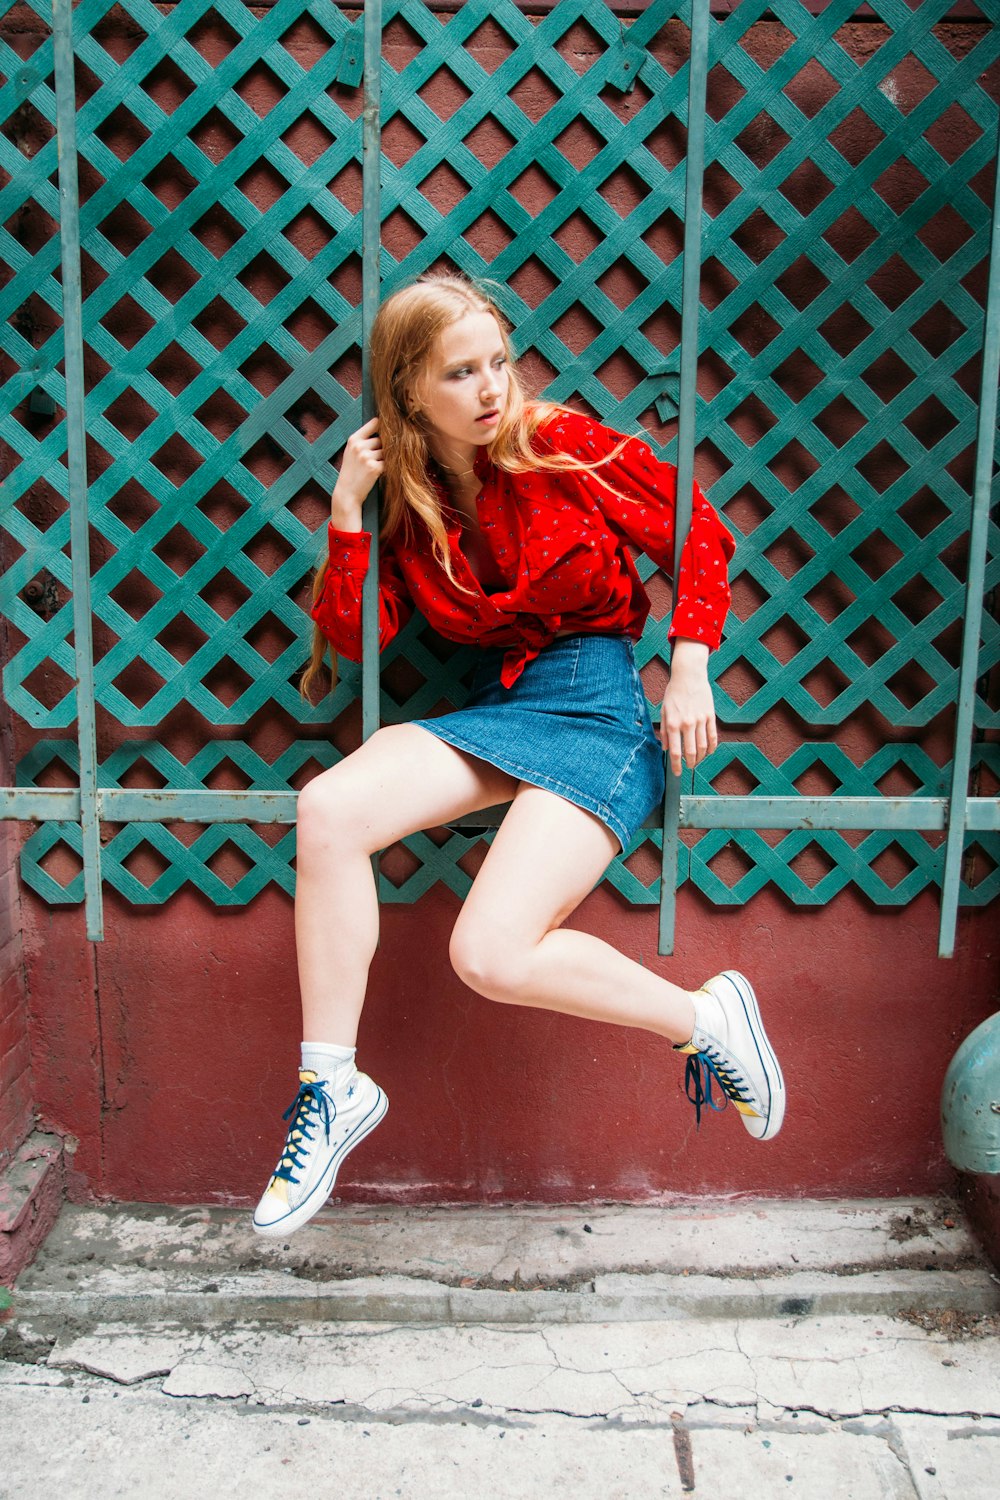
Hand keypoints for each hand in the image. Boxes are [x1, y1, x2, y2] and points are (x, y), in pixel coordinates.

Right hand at [331, 416, 383, 524]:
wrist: (347, 493)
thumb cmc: (351, 472)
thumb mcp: (352, 452)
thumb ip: (364, 440)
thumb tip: (385, 429)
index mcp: (353, 439)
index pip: (375, 423)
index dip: (383, 426)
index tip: (387, 430)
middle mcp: (360, 446)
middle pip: (382, 439)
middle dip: (382, 448)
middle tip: (373, 459)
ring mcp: (367, 457)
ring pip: (386, 451)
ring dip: (383, 459)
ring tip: (372, 467)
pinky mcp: (375, 468)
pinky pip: (388, 463)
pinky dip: (386, 468)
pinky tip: (376, 473)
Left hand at [659, 639, 718, 777]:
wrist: (689, 676)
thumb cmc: (673, 693)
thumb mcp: (663, 711)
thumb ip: (664, 731)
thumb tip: (665, 748)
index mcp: (673, 724)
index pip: (675, 751)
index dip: (676, 766)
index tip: (677, 773)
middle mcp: (687, 724)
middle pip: (691, 752)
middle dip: (690, 764)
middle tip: (689, 767)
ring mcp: (700, 720)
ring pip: (703, 747)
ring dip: (701, 758)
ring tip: (697, 761)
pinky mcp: (710, 716)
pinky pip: (713, 736)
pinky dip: (712, 747)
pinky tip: (709, 752)